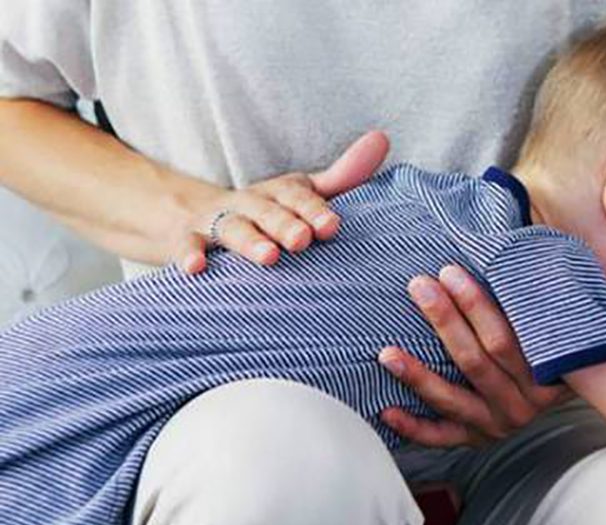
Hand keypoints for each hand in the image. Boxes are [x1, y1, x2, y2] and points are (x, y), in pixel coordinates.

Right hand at [174, 131, 389, 273]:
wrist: (186, 211)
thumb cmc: (264, 210)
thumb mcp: (299, 192)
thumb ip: (342, 175)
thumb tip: (383, 138)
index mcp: (279, 193)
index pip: (298, 196)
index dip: (314, 209)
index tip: (332, 227)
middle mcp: (249, 203)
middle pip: (268, 211)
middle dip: (286, 224)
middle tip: (303, 240)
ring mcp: (217, 221)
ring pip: (233, 228)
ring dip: (249, 241)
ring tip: (268, 257)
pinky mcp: (187, 239)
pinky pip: (187, 246)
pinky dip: (189, 255)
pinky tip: (196, 268)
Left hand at [379, 264, 605, 446]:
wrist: (593, 409)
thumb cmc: (581, 360)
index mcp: (548, 379)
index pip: (507, 340)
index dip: (477, 305)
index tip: (452, 271)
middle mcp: (522, 406)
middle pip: (475, 361)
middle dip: (444, 320)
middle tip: (419, 286)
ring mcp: (497, 426)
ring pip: (453, 400)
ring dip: (418, 375)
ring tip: (385, 351)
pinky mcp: (477, 440)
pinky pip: (442, 438)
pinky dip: (414, 428)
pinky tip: (387, 409)